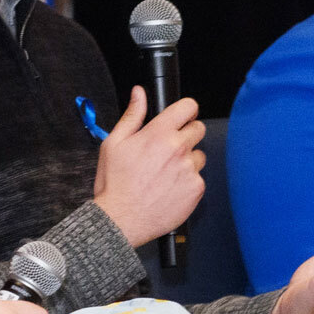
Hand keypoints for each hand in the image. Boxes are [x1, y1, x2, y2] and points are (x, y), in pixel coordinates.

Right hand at [92, 86, 206, 247]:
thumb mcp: (114, 144)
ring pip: (199, 156)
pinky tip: (170, 189)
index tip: (182, 117)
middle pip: (198, 129)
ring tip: (166, 174)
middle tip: (169, 149)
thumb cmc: (115, 183)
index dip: (186, 110)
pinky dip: (188, 182)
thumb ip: (132, 115)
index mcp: (158, 134)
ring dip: (188, 160)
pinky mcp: (196, 189)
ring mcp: (189, 170)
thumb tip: (139, 93)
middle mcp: (178, 149)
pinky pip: (198, 178)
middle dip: (187, 134)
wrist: (121, 219)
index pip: (188, 107)